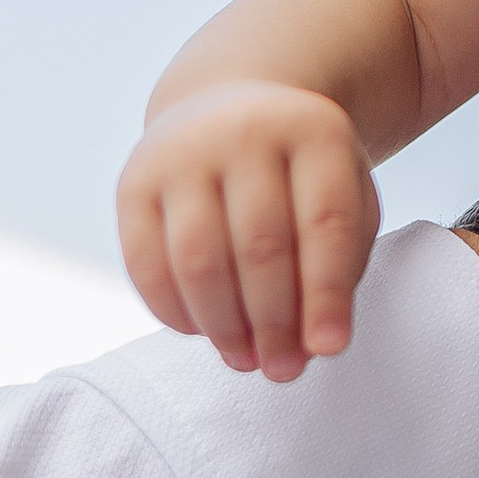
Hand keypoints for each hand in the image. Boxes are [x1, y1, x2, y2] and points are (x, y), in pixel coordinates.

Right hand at [117, 81, 378, 381]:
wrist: (227, 106)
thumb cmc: (300, 173)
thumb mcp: (344, 194)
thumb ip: (341, 265)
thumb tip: (309, 346)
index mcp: (315, 129)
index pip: (326, 222)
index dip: (328, 293)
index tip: (329, 349)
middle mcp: (245, 130)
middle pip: (261, 246)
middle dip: (274, 322)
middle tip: (283, 370)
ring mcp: (182, 152)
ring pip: (199, 260)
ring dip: (223, 326)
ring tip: (246, 360)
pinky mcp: (133, 181)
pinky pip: (146, 263)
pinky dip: (173, 311)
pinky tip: (201, 332)